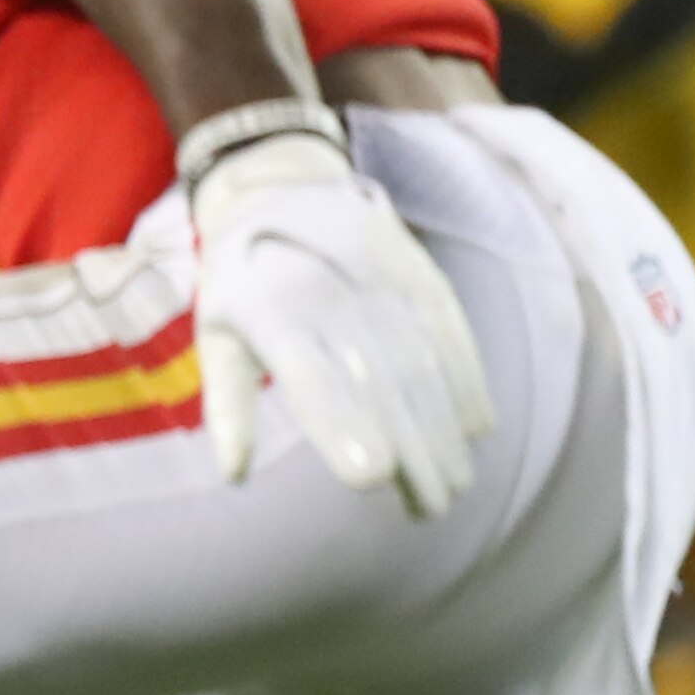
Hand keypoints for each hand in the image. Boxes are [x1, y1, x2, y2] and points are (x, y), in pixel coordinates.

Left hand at [187, 124, 492, 516]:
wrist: (283, 185)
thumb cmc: (243, 279)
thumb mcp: (215, 331)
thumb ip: (229, 404)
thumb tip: (233, 474)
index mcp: (271, 311)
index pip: (312, 375)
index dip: (343, 424)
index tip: (372, 478)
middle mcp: (331, 293)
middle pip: (380, 379)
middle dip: (411, 448)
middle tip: (430, 509)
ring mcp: (381, 279)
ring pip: (422, 362)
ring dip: (445, 428)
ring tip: (455, 486)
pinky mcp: (418, 273)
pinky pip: (451, 332)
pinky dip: (469, 381)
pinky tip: (479, 430)